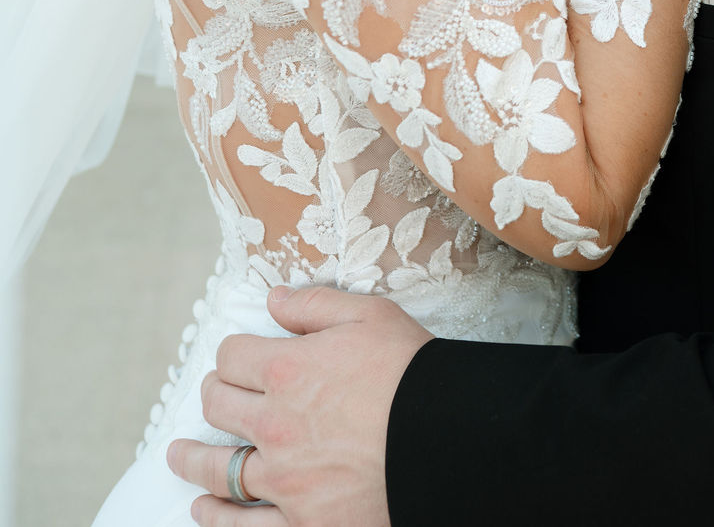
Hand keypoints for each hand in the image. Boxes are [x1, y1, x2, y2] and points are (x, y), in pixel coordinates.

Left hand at [166, 286, 432, 526]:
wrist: (446, 439)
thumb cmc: (411, 371)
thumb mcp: (368, 315)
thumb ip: (313, 306)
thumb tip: (273, 300)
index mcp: (286, 369)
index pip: (231, 356)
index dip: (232, 352)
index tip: (237, 356)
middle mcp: (274, 425)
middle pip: (218, 406)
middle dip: (212, 395)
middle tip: (211, 395)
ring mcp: (284, 480)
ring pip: (218, 469)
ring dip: (193, 459)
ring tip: (178, 456)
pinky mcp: (301, 522)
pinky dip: (217, 519)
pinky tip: (203, 510)